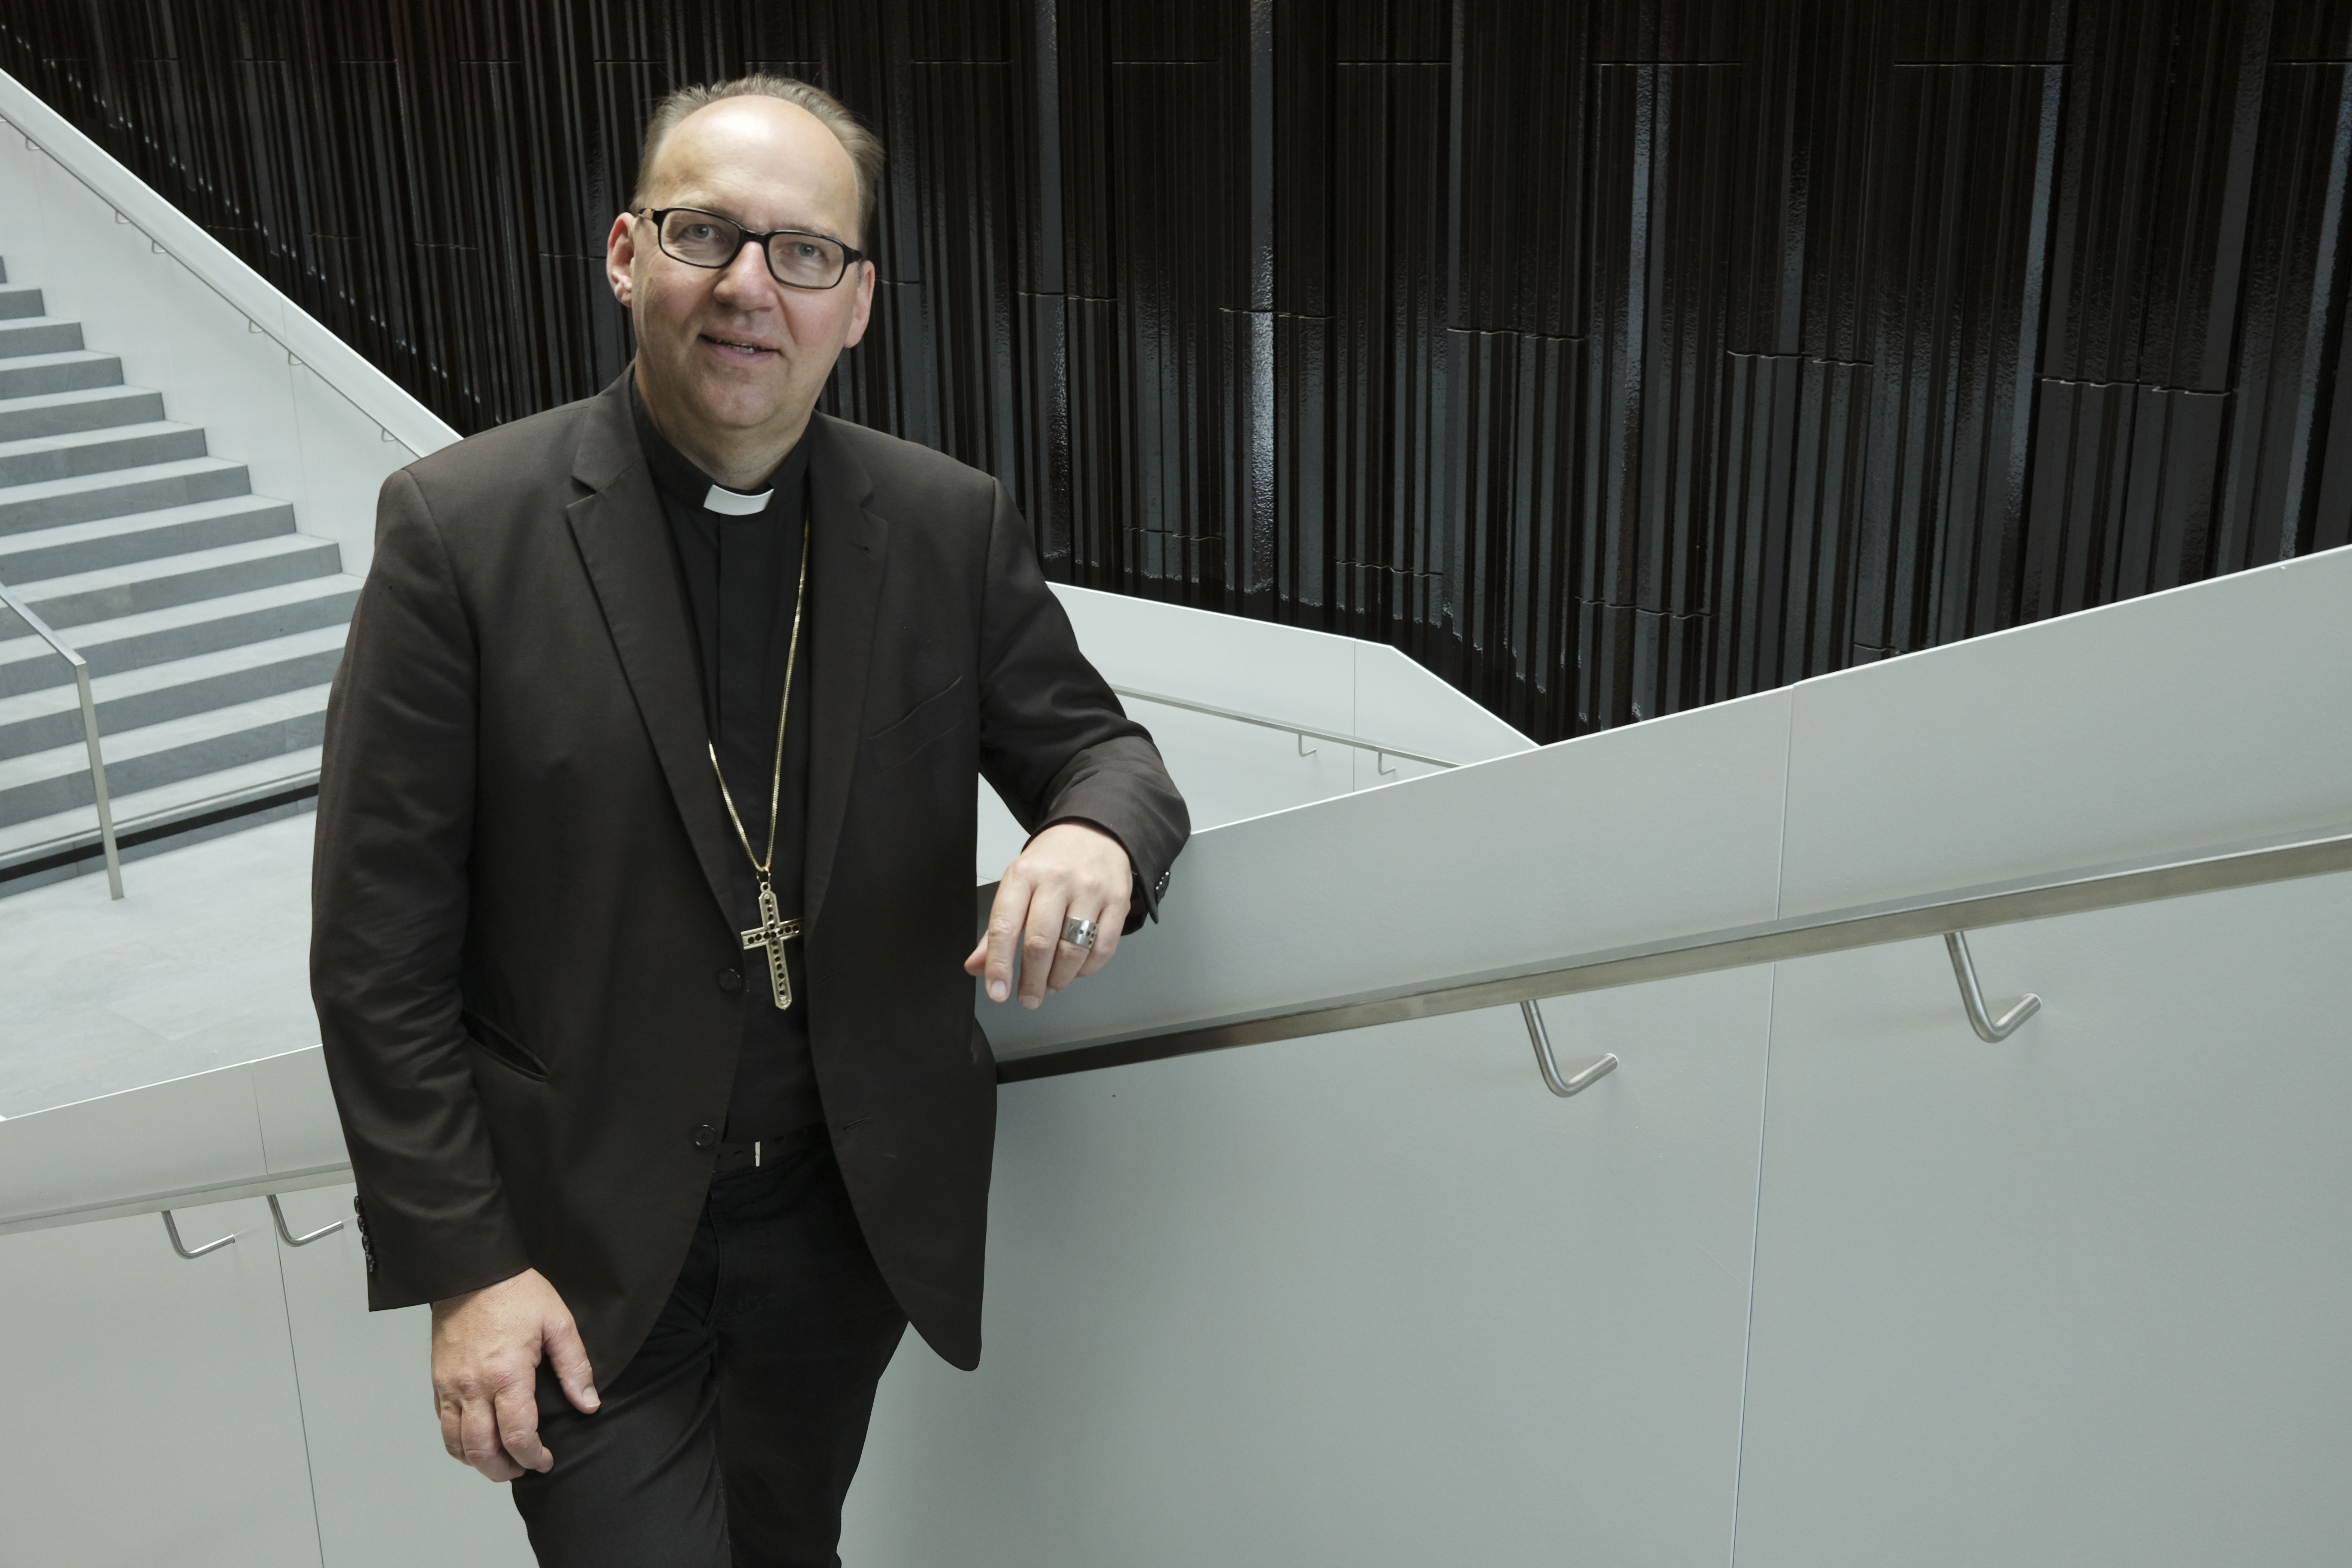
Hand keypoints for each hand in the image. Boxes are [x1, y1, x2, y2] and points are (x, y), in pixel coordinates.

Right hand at [430, 1267, 598, 1480]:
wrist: (471, 1271)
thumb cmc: (515, 1293)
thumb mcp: (558, 1323)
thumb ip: (575, 1367)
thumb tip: (588, 1403)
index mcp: (507, 1375)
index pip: (517, 1435)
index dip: (532, 1457)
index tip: (545, 1461)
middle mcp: (473, 1387)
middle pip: (482, 1450)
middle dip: (504, 1470)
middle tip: (522, 1471)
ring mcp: (450, 1386)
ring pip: (456, 1444)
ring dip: (478, 1462)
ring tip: (500, 1463)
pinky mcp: (437, 1381)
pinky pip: (442, 1424)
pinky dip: (458, 1443)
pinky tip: (475, 1441)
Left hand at [965, 822, 1132, 1008]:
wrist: (1094, 830)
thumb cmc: (1051, 861)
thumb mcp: (1017, 883)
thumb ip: (997, 929)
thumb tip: (977, 966)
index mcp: (1024, 874)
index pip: (1006, 926)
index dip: (999, 964)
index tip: (997, 991)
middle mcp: (1057, 880)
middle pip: (1041, 943)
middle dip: (1032, 981)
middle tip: (1027, 998)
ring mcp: (1090, 890)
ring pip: (1073, 950)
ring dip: (1059, 979)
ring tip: (1050, 986)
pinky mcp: (1117, 900)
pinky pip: (1103, 948)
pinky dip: (1087, 969)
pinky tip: (1075, 971)